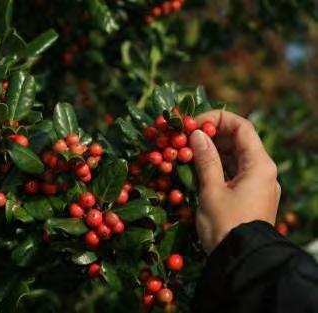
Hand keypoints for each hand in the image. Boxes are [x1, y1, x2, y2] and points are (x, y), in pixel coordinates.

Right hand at [189, 110, 280, 253]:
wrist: (242, 263)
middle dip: (210, 136)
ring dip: (210, 152)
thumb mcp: (212, 190)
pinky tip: (196, 168)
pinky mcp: (248, 196)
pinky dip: (215, 167)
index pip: (241, 127)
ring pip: (233, 157)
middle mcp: (262, 171)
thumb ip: (206, 159)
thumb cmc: (226, 225)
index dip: (216, 120)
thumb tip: (197, 134)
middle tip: (185, 137)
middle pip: (237, 141)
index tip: (193, 124)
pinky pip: (232, 173)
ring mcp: (256, 184)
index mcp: (259, 165)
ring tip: (186, 152)